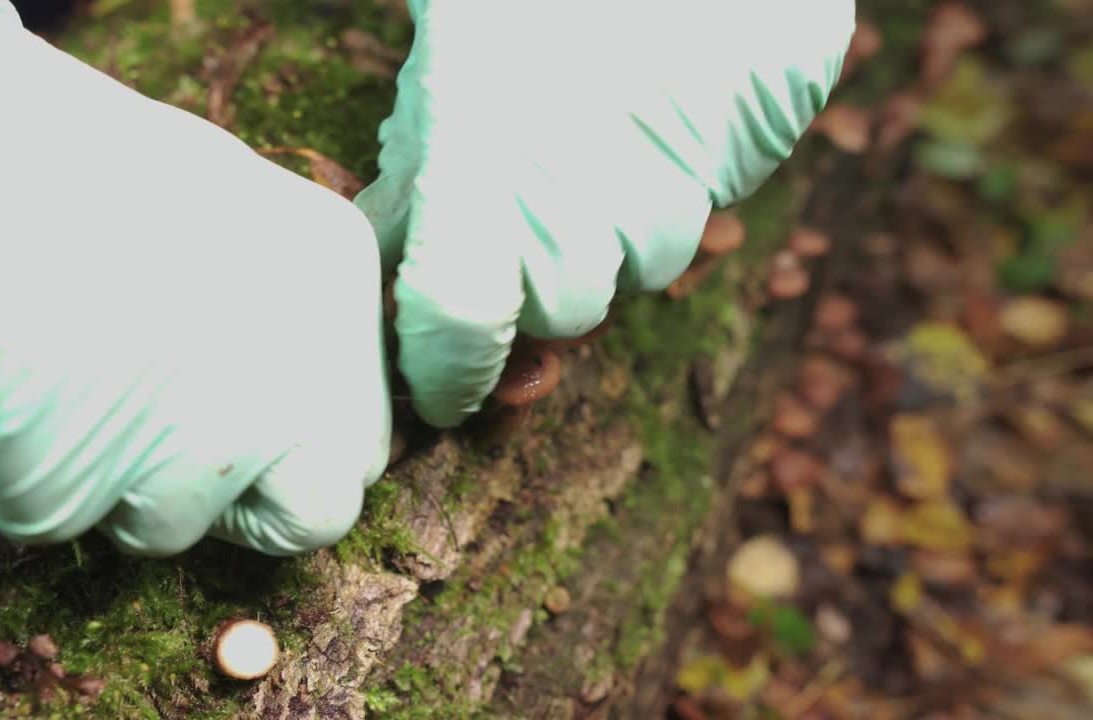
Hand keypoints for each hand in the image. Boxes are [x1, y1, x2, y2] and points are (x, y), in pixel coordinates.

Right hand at [0, 2, 390, 556]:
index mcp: (337, 287)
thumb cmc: (71, 160)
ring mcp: (208, 450)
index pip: (363, 431)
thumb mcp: (218, 206)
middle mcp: (303, 380)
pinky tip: (9, 387)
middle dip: (247, 500)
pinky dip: (32, 469)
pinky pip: (67, 512)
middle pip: (322, 508)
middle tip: (166, 443)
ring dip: (122, 480)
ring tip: (61, 374)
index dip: (297, 438)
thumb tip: (269, 373)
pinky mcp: (88, 493)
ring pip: (179, 525)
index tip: (241, 417)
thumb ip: (273, 302)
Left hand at [354, 0, 856, 427]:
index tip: (440, 391)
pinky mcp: (750, 152)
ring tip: (600, 138)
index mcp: (484, 165)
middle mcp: (588, 192)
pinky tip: (653, 118)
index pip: (458, 325)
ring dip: (614, 234)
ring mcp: (683, 178)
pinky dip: (673, 185)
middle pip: (561, 311)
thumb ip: (419, 177)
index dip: (446, 375)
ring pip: (643, 268)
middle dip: (535, 286)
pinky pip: (705, 209)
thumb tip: (395, 259)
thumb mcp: (445, 69)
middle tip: (529, 209)